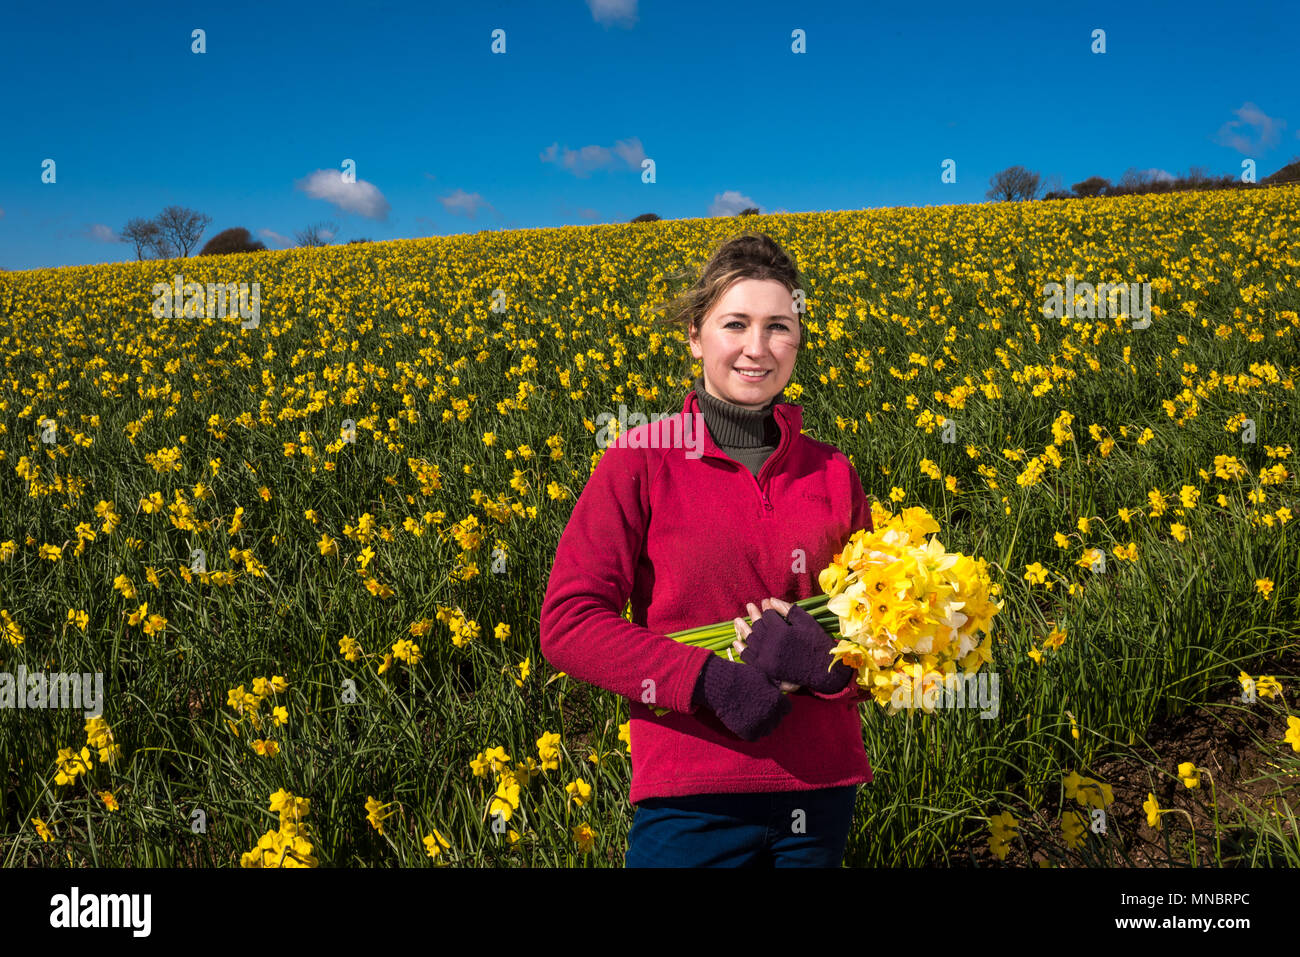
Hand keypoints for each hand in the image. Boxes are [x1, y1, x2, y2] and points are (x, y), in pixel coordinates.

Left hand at [736, 597, 852, 694]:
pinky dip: (742, 649)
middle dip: (753, 614)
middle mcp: (770, 645)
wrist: (823, 670)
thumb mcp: (806, 621)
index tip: (765, 602)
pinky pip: (749, 658)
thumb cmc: (816, 642)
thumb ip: (787, 609)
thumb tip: (770, 599)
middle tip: (750, 606)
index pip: (768, 616)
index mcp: (780, 631)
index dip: (766, 607)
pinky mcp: (766, 669)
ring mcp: (766, 658)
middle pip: (757, 626)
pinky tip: (736, 642)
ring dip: (743, 629)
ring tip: (737, 620)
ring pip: (751, 640)